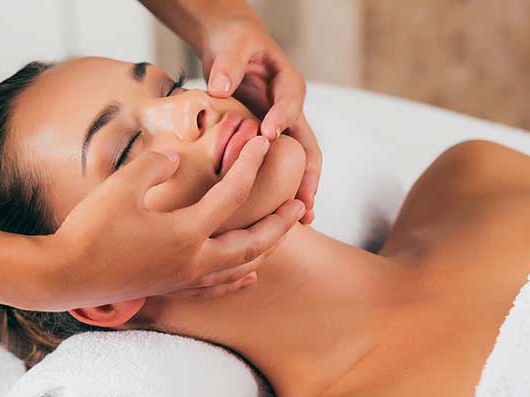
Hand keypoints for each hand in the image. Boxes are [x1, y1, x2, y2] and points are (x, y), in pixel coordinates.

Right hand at [27, 136, 305, 310]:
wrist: (64, 276)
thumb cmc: (90, 230)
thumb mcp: (122, 186)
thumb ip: (156, 164)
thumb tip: (178, 156)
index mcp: (186, 232)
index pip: (232, 194)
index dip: (249, 164)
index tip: (261, 142)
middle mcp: (194, 261)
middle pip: (252, 242)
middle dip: (280, 224)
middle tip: (300, 207)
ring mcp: (184, 280)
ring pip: (240, 268)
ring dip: (266, 250)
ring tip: (282, 236)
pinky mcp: (171, 290)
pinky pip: (217, 288)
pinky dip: (239, 279)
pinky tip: (249, 275)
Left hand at [200, 14, 321, 223]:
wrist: (232, 48)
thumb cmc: (234, 44)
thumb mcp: (232, 46)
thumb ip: (228, 65)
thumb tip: (220, 88)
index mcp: (288, 84)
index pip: (290, 102)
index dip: (281, 118)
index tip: (268, 135)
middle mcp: (291, 110)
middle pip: (308, 146)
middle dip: (308, 176)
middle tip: (304, 204)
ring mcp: (282, 128)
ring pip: (300, 162)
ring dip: (302, 190)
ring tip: (302, 219)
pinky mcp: (269, 141)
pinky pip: (279, 166)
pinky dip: (282, 188)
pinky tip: (276, 213)